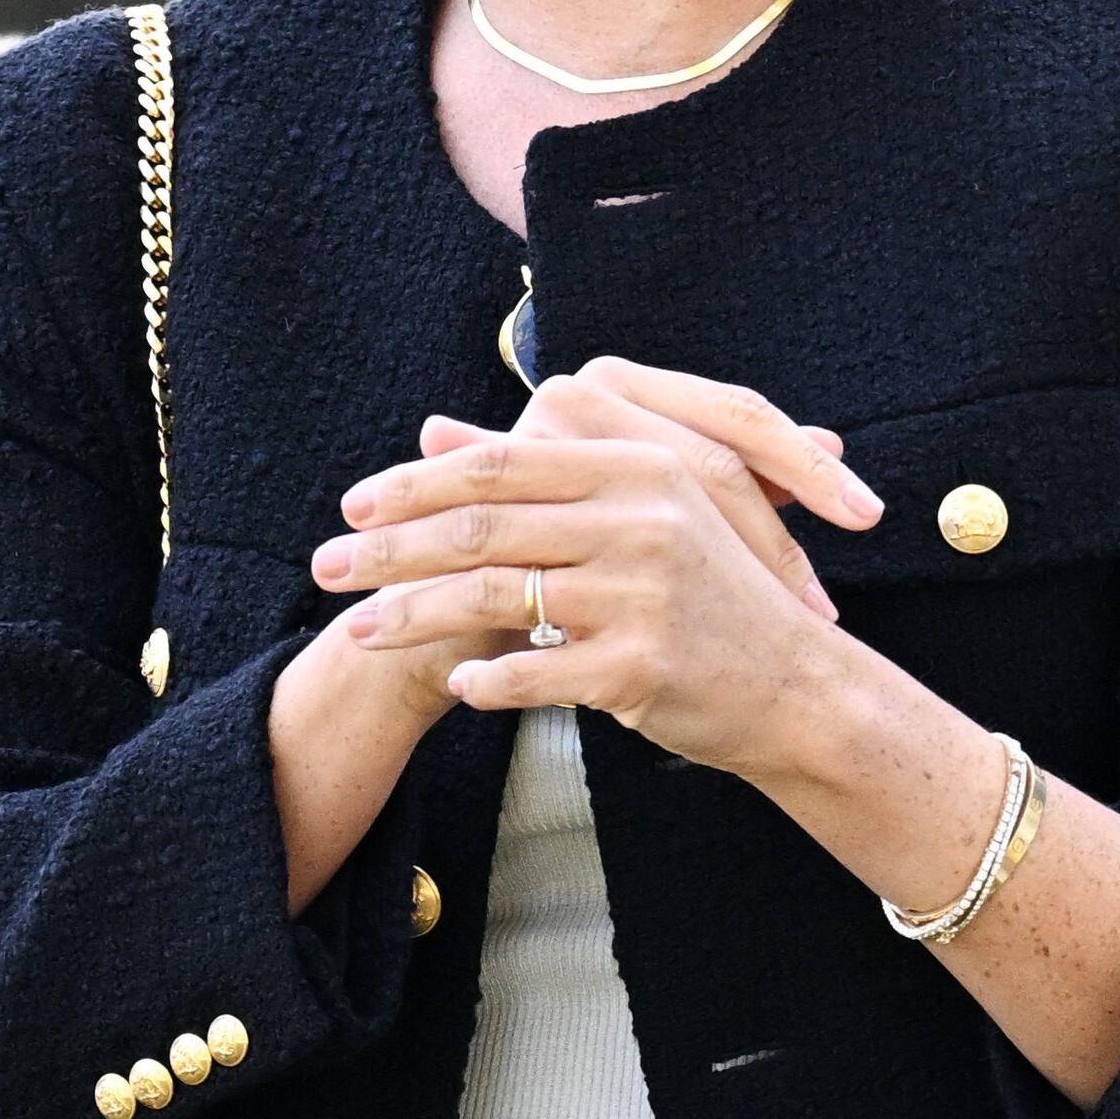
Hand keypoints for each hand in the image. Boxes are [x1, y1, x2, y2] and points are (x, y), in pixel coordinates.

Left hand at [310, 359, 879, 781]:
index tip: (352, 506)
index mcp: (637, 467)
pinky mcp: (642, 664)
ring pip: (495, 598)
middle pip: (482, 527)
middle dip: (389, 550)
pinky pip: (536, 672)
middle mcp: (640, 518)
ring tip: (361, 631)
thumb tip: (434, 431)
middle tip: (323, 570)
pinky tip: (455, 687)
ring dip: (414, 617)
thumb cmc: (709, 597)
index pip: (499, 464)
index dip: (415, 485)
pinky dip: (487, 681)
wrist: (796, 687)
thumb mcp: (637, 512)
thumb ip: (537, 470)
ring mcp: (642, 592)